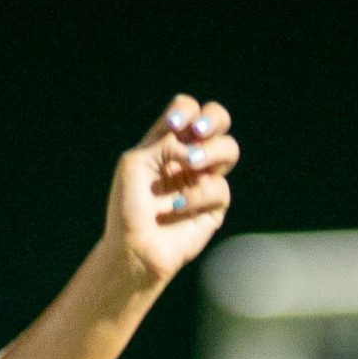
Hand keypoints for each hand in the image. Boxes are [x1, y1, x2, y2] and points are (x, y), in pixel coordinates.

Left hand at [101, 94, 238, 287]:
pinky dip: (197, 194)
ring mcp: (203, 179)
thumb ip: (165, 143)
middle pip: (217, 119)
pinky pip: (219, 188)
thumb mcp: (136, 164)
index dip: (186, 111)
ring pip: (229, 149)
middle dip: (213, 119)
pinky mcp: (214, 206)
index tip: (173, 126)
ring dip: (212, 151)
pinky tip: (178, 206)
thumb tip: (195, 147)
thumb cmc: (128, 208)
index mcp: (166, 143)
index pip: (186, 110)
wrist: (135, 249)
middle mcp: (188, 157)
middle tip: (198, 132)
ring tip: (192, 164)